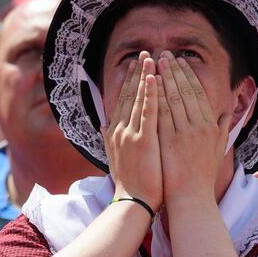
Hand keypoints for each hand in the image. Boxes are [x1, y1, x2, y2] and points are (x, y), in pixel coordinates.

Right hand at [103, 52, 162, 210]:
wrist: (134, 202)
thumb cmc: (131, 182)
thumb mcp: (116, 156)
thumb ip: (110, 138)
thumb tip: (103, 126)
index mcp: (116, 132)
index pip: (123, 101)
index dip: (130, 82)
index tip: (136, 65)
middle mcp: (120, 129)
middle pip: (129, 96)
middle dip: (137, 73)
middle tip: (144, 54)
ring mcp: (130, 134)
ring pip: (138, 100)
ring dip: (144, 77)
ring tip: (151, 59)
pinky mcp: (142, 141)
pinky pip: (147, 112)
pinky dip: (150, 95)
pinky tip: (154, 79)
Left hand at [155, 51, 230, 205]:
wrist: (192, 198)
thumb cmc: (203, 176)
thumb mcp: (219, 150)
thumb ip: (223, 130)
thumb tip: (228, 114)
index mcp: (211, 126)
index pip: (199, 93)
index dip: (188, 76)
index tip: (180, 63)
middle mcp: (200, 126)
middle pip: (186, 91)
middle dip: (174, 70)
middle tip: (165, 54)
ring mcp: (185, 133)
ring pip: (173, 98)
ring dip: (164, 78)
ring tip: (155, 63)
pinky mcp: (170, 141)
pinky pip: (162, 113)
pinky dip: (155, 97)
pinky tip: (148, 85)